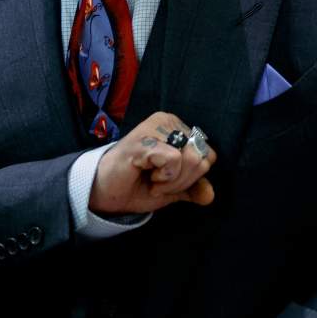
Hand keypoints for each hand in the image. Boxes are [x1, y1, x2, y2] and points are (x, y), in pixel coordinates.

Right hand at [89, 112, 217, 214]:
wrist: (106, 194)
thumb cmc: (137, 185)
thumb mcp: (172, 189)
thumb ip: (194, 189)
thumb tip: (210, 196)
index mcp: (178, 127)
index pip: (209, 154)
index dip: (194, 177)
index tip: (169, 181)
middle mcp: (168, 121)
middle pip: (202, 157)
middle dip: (183, 180)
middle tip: (159, 181)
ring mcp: (155, 127)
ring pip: (191, 158)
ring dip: (172, 180)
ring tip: (152, 178)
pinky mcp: (144, 139)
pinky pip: (173, 159)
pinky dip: (164, 176)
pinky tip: (145, 173)